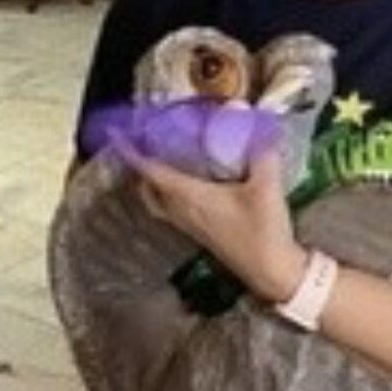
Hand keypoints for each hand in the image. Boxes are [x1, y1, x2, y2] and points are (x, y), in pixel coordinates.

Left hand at [108, 129, 306, 302]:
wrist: (271, 272)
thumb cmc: (263, 230)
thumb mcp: (266, 187)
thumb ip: (261, 151)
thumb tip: (252, 118)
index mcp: (191, 197)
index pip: (153, 173)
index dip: (134, 155)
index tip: (120, 138)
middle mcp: (183, 212)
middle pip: (148, 190)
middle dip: (141, 169)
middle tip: (143, 146)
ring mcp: (190, 226)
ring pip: (158, 202)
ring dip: (153, 183)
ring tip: (162, 161)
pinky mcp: (201, 234)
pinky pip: (172, 210)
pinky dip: (169, 194)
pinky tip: (187, 184)